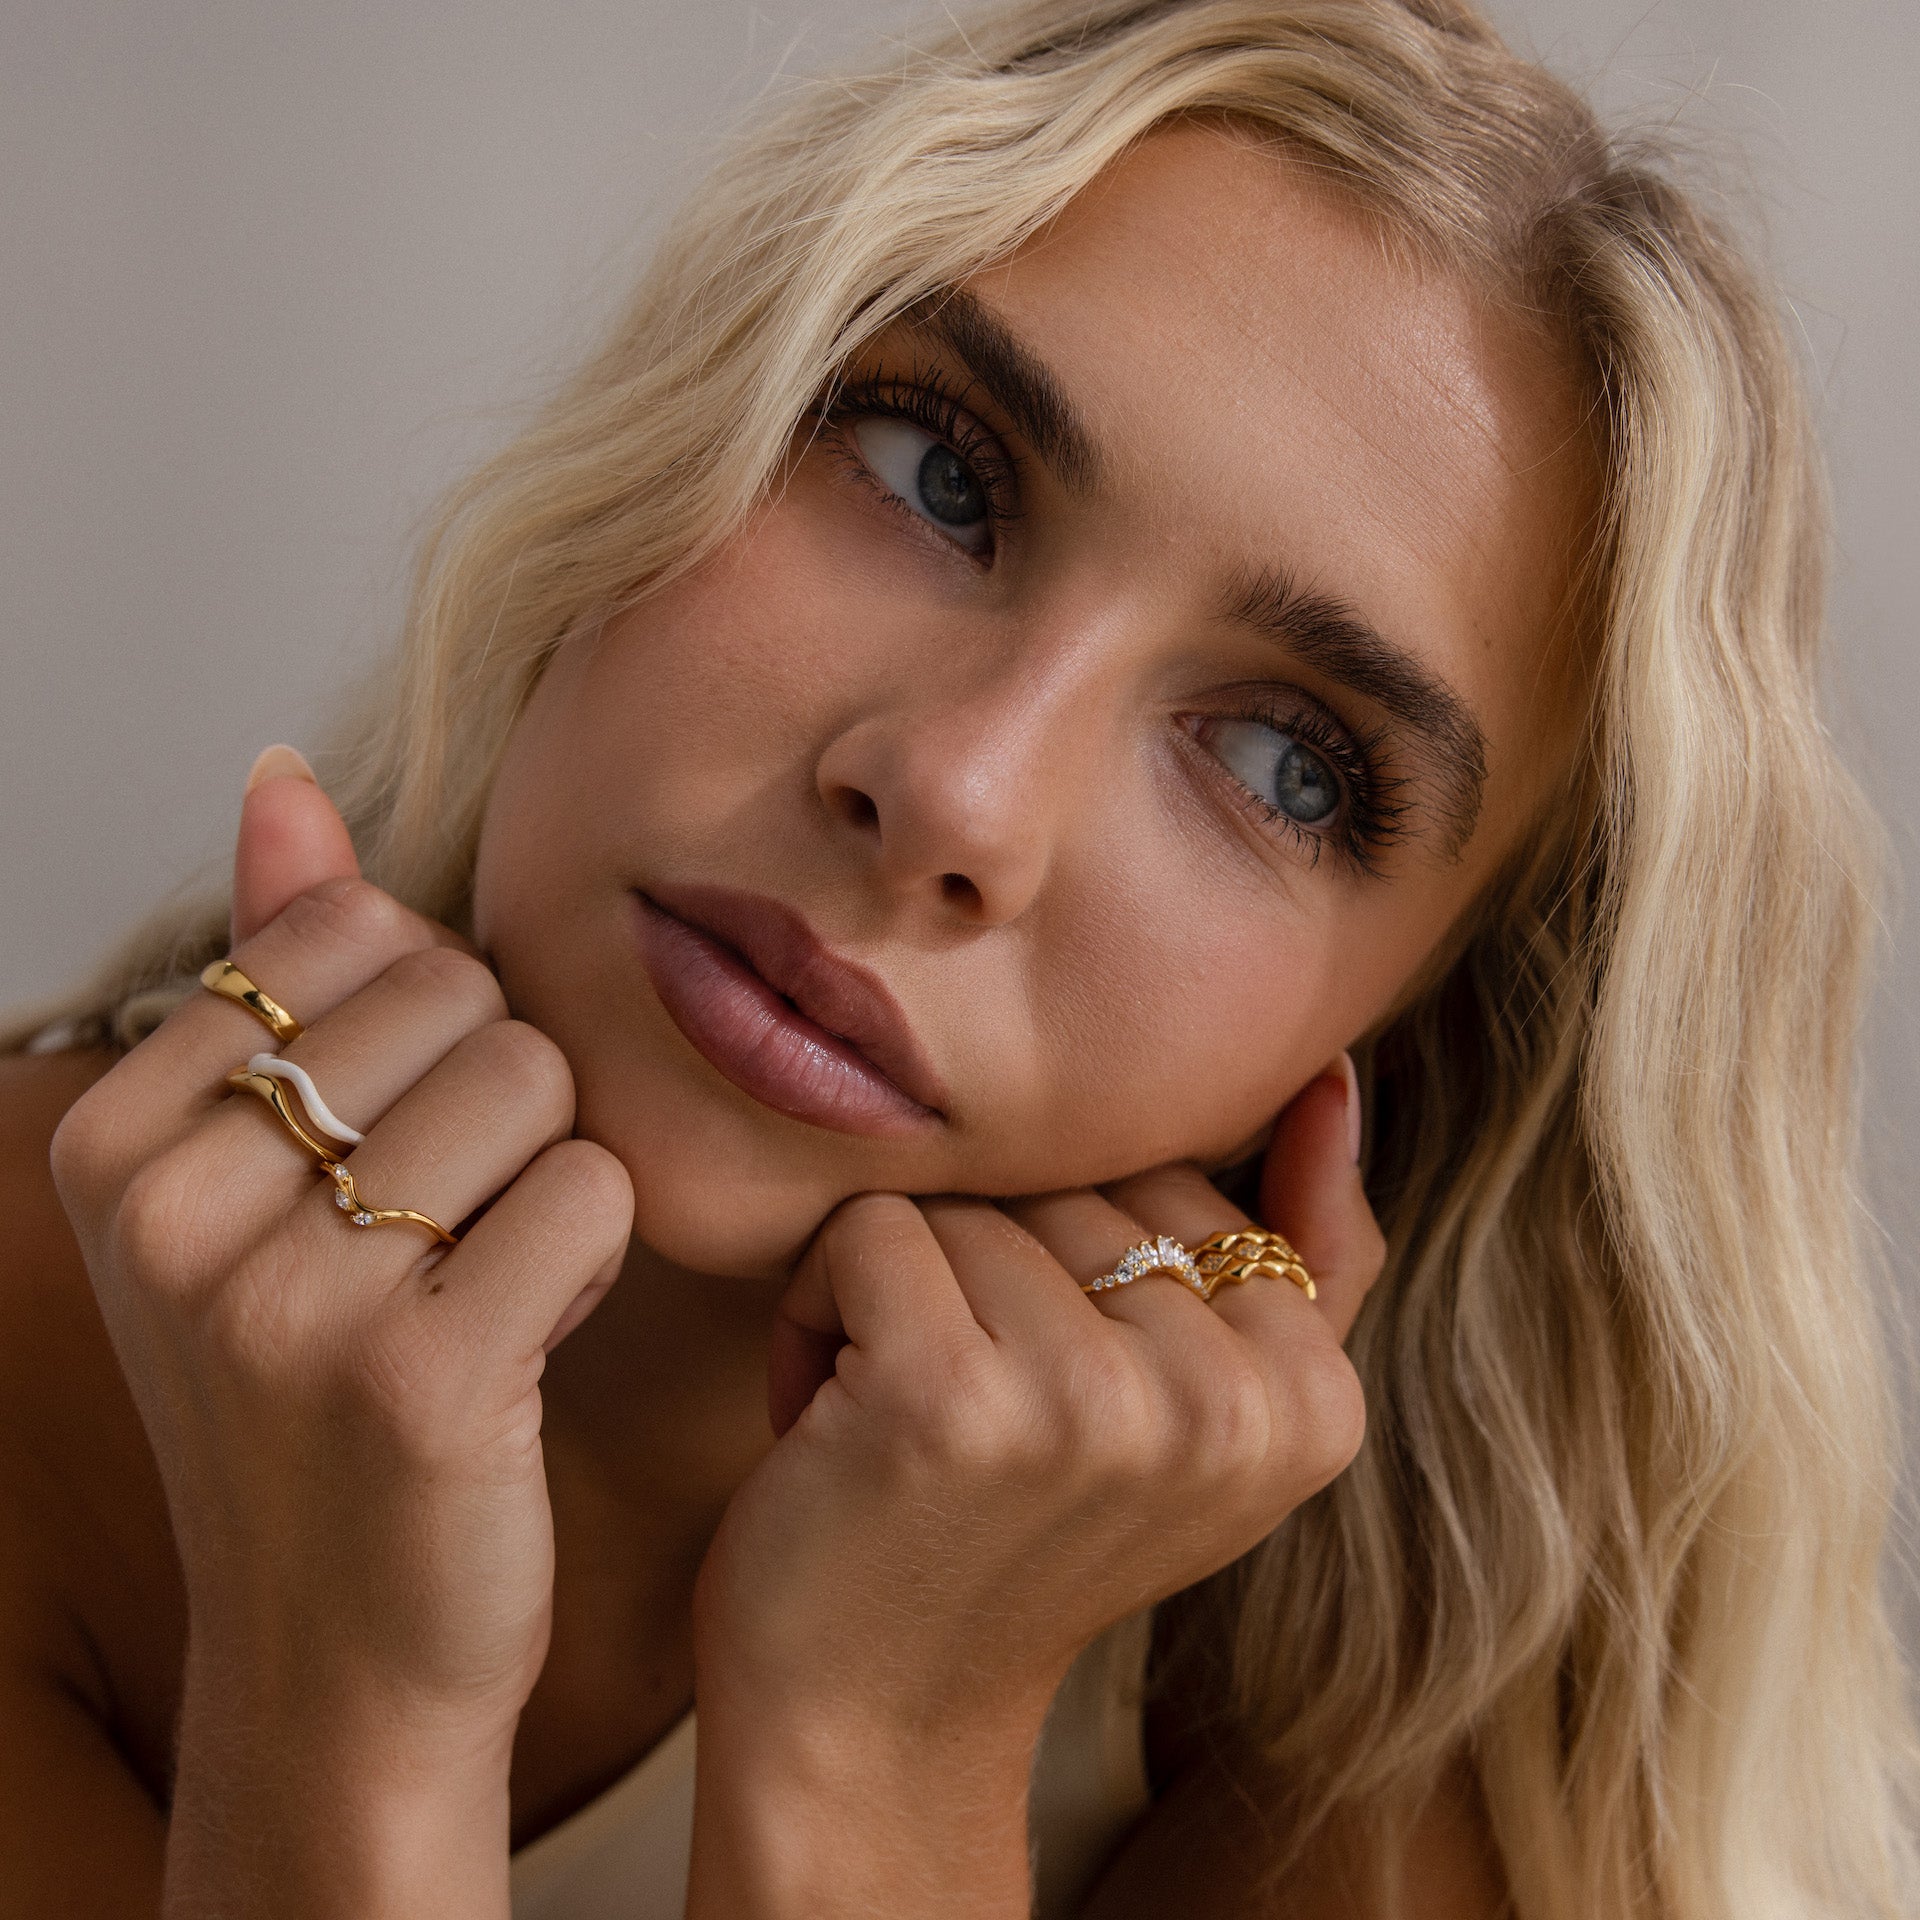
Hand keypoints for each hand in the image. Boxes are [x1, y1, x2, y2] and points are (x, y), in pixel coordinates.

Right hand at [50, 750, 633, 1916]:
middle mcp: (168, 1213)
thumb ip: (274, 971)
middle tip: (436, 1240)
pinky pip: (593, 1192)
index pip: (357, 932)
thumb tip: (283, 777)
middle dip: (496, 1105)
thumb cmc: (318, 1388)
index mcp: (114, 1142)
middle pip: (463, 998)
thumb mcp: (254, 1180)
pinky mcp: (417, 1379)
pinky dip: (591, 1257)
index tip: (377, 1157)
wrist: (341, 1648)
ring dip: (548, 1181)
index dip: (425, 1028)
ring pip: (538, 1083)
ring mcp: (283, 1301)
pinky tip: (521, 1343)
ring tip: (476, 1288)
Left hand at [687, 1068, 1381, 1916]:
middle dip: (992, 1274)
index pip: (1176, 1186)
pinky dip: (817, 1304)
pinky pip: (870, 1228)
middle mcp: (1220, 1405)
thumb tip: (1332, 1079)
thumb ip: (1304, 1258)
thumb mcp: (1198, 1413)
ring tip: (904, 1419)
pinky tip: (830, 1415)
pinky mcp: (950, 1396)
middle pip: (1070, 1184)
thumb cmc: (1022, 1535)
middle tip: (975, 1415)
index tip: (1058, 1399)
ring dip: (901, 1293)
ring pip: (965, 1203)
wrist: (872, 1717)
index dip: (1080, 1272)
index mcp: (1309, 1403)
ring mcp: (1090, 1403)